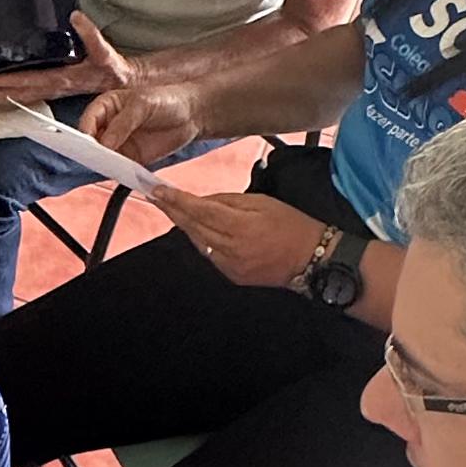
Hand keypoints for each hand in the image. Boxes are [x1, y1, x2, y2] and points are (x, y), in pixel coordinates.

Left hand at [0, 13, 133, 113]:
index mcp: (60, 79)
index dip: (5, 82)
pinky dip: (5, 94)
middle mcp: (51, 88)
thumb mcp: (104, 51)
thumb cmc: (111, 69)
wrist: (121, 84)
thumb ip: (90, 34)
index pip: (27, 81)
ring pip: (15, 97)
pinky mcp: (50, 89)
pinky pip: (23, 94)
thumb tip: (76, 16)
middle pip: (14, 95)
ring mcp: (49, 91)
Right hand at [74, 25, 204, 162]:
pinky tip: (120, 174)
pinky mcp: (131, 158)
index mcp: (106, 106)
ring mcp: (119, 143)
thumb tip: (104, 143)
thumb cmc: (166, 100)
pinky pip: (119, 167)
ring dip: (103, 163)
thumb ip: (123, 123)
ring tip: (108, 167)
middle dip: (91, 150)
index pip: (88, 119)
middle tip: (93, 158)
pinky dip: (118, 172)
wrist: (192, 115)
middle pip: (92, 140)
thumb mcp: (143, 105)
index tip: (86, 143)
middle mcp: (109, 125)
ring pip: (103, 156)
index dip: (85, 131)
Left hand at [147, 181, 321, 290]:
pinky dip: (201, 240)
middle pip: (192, 227)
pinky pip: (209, 255)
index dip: (176, 200)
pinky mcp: (232, 276)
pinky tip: (197, 229)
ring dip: (184, 225)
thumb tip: (201, 201)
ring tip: (171, 208)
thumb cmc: (291, 225)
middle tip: (154, 196)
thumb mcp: (262, 202)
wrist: (312, 258)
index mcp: (240, 226)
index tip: (157, 190)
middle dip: (172, 210)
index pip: (199, 210)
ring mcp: (230, 266)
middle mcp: (231, 248)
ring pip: (197, 242)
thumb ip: (228, 201)